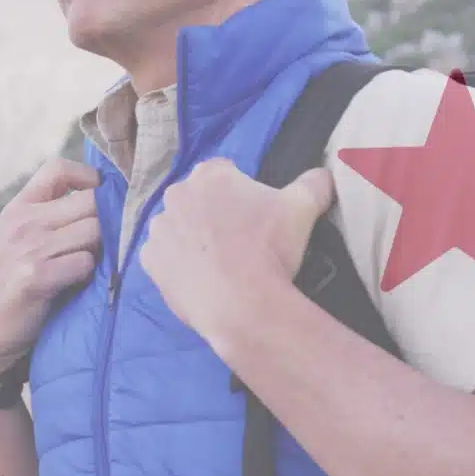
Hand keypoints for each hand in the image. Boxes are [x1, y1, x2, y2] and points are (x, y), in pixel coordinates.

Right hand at [0, 157, 102, 386]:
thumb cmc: (7, 292)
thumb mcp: (17, 244)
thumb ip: (49, 221)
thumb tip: (107, 204)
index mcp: (17, 209)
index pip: (58, 168)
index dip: (90, 177)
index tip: (101, 201)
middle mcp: (21, 222)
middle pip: (91, 200)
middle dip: (108, 223)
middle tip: (104, 248)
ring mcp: (27, 247)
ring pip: (94, 231)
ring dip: (100, 252)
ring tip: (88, 271)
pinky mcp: (35, 276)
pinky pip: (85, 263)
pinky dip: (89, 277)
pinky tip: (77, 288)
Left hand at [140, 158, 333, 349]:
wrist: (241, 304)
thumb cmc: (270, 248)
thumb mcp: (302, 208)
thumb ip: (314, 183)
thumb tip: (325, 173)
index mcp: (210, 175)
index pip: (224, 171)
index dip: (240, 191)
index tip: (254, 214)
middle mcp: (176, 195)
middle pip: (197, 198)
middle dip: (214, 213)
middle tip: (239, 240)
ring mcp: (159, 228)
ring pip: (178, 227)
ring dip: (193, 238)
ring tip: (220, 263)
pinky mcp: (149, 259)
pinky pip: (164, 256)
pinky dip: (178, 264)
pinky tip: (200, 278)